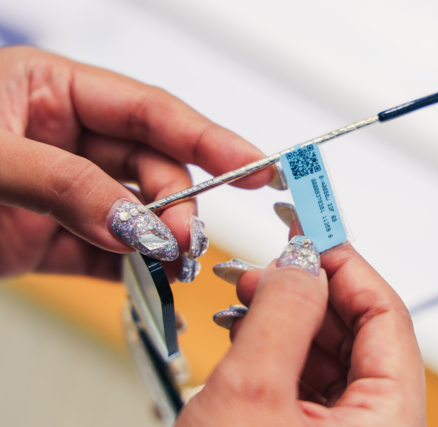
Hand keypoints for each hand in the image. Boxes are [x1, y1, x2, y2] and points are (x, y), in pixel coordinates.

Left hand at [0, 46, 273, 280]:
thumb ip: (62, 182)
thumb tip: (134, 221)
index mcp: (52, 91)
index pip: (148, 111)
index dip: (207, 138)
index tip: (255, 165)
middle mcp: (65, 140)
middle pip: (152, 167)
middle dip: (177, 203)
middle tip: (185, 236)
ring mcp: (65, 194)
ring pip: (139, 214)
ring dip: (161, 241)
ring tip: (171, 262)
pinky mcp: (53, 242)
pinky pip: (107, 258)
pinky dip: (133, 275)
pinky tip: (152, 284)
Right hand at [177, 239, 425, 425]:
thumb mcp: (251, 395)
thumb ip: (283, 316)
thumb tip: (301, 261)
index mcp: (389, 420)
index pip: (386, 315)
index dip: (345, 265)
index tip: (310, 230)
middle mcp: (378, 426)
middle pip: (358, 332)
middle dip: (308, 291)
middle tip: (267, 267)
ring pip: (330, 355)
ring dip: (289, 320)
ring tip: (248, 298)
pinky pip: (309, 381)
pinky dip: (280, 352)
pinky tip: (250, 336)